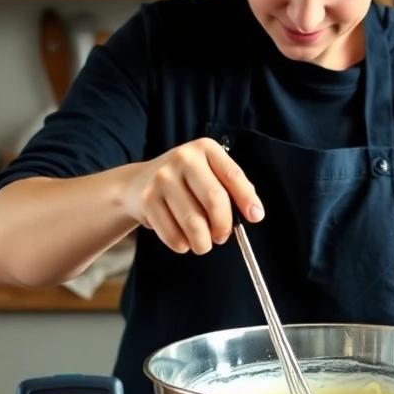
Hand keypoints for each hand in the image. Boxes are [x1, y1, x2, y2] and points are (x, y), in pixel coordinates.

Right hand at [122, 138, 263, 254]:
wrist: (138, 182)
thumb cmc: (185, 181)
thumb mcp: (209, 172)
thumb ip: (231, 188)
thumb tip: (254, 213)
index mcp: (205, 148)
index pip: (232, 174)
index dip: (247, 198)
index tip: (256, 216)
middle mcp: (183, 158)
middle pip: (214, 200)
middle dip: (223, 226)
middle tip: (222, 236)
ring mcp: (163, 178)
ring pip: (194, 223)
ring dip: (203, 242)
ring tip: (203, 242)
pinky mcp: (148, 200)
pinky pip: (173, 235)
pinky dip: (182, 245)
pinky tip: (183, 240)